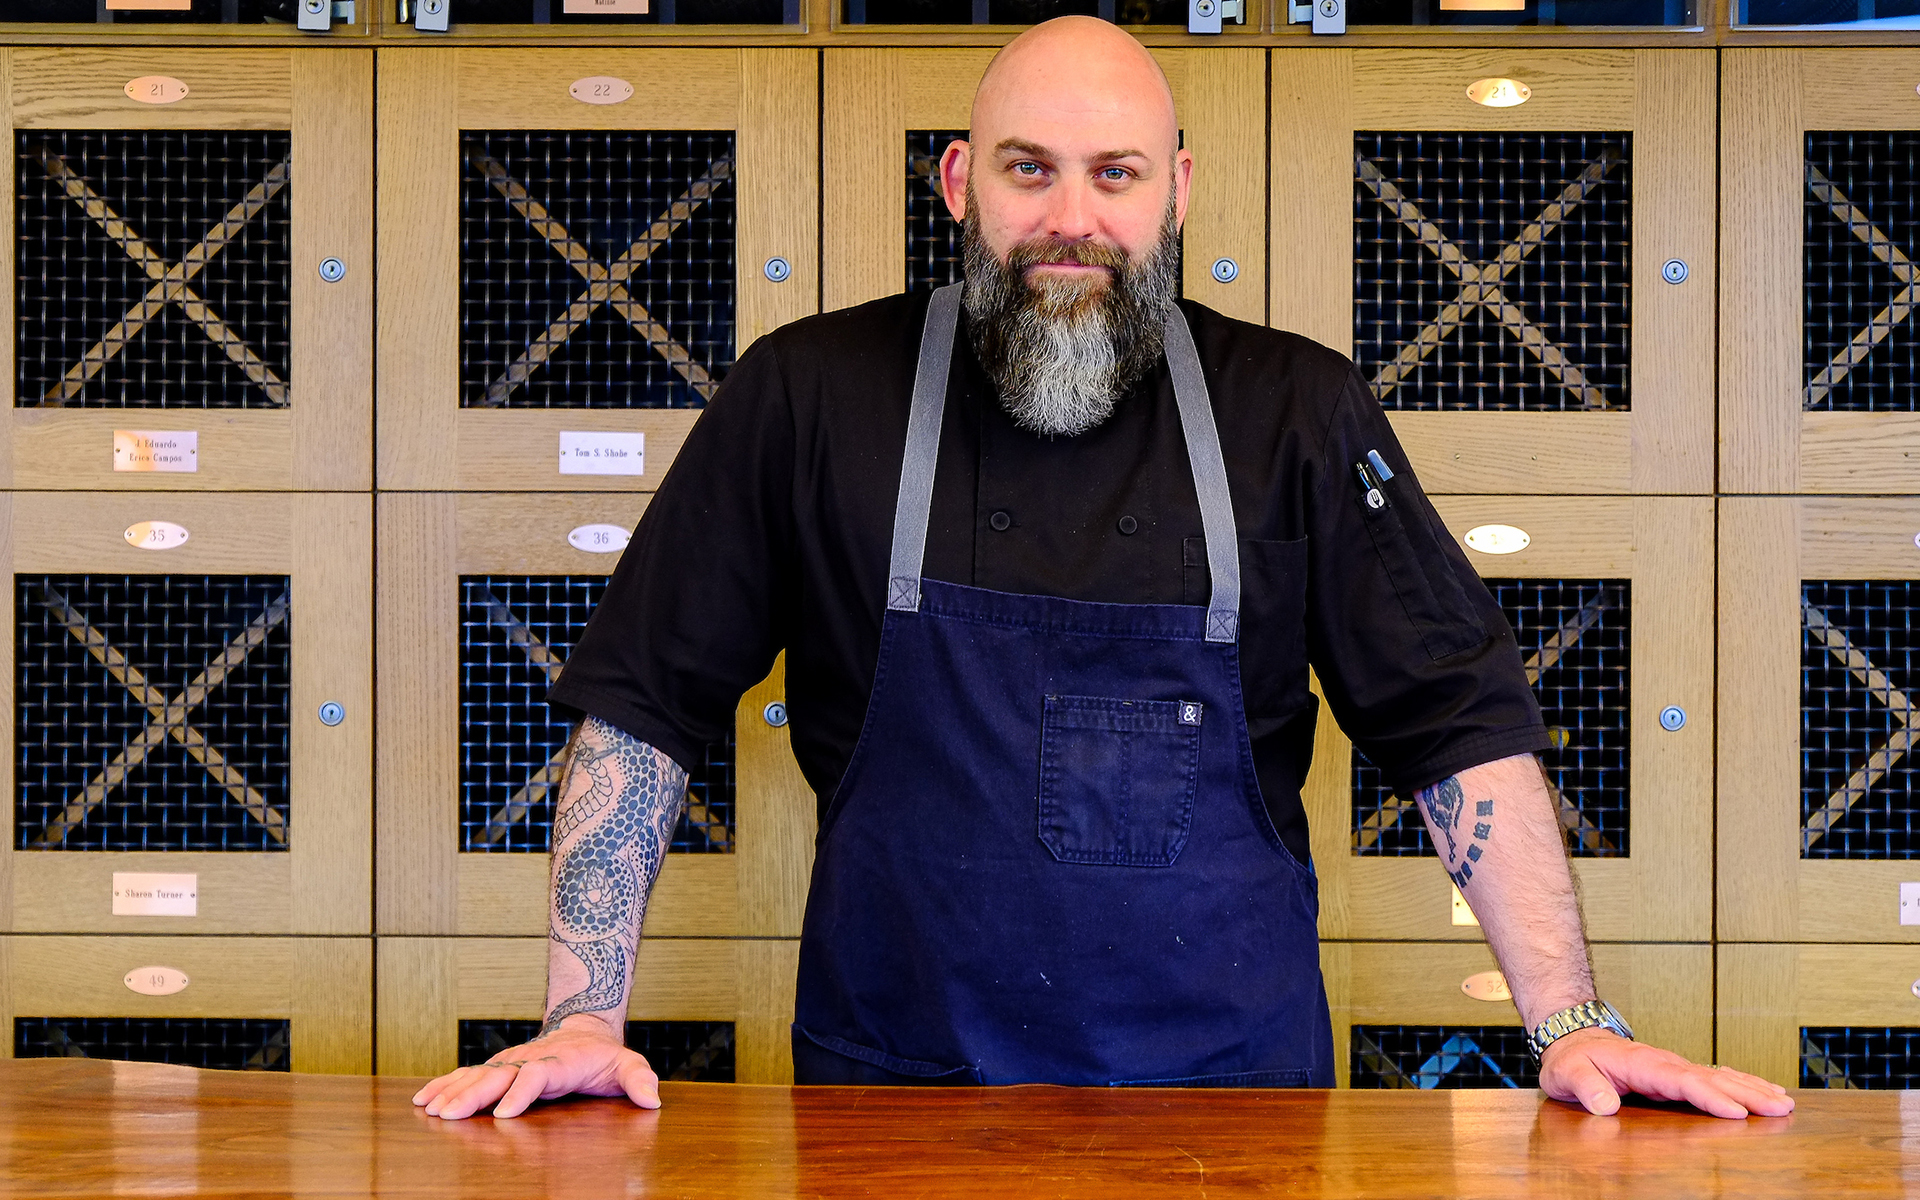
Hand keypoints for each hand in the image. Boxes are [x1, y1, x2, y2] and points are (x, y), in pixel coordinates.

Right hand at [411, 1017, 660, 1119]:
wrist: (582, 1029)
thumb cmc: (604, 1055)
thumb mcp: (627, 1064)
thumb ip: (639, 1079)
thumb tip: (653, 1098)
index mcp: (559, 1063)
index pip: (537, 1076)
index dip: (522, 1093)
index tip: (505, 1114)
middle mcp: (528, 1061)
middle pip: (498, 1077)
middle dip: (473, 1096)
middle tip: (449, 1115)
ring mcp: (509, 1063)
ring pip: (477, 1076)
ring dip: (452, 1091)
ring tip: (429, 1109)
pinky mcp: (497, 1069)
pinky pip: (467, 1076)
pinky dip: (445, 1085)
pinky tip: (423, 1100)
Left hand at [1538, 1028, 1794, 1119]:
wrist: (1573, 1042)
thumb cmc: (1571, 1061)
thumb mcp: (1567, 1074)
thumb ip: (1586, 1088)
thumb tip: (1606, 1105)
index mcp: (1641, 1064)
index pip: (1681, 1080)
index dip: (1709, 1096)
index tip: (1737, 1111)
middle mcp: (1664, 1063)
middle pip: (1711, 1078)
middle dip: (1747, 1093)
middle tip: (1781, 1108)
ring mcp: (1673, 1067)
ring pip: (1719, 1076)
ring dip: (1751, 1088)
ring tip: (1783, 1102)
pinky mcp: (1676, 1074)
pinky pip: (1713, 1077)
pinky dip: (1740, 1083)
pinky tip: (1761, 1091)